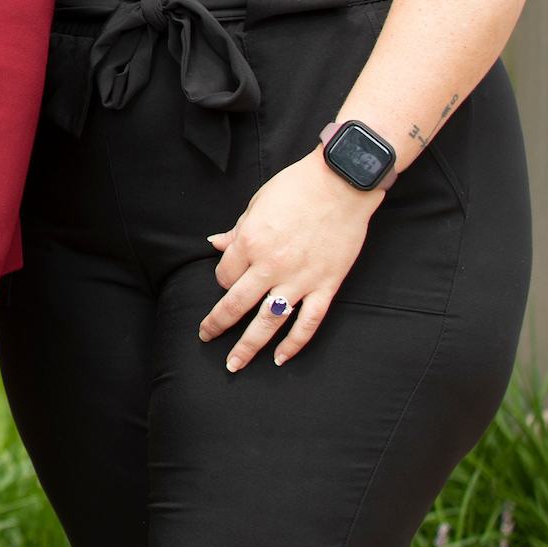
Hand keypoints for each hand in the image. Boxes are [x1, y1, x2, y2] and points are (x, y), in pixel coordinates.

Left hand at [201, 149, 385, 370]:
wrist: (342, 183)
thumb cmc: (296, 187)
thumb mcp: (256, 205)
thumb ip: (236, 231)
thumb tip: (215, 244)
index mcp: (249, 243)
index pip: (224, 276)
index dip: (222, 281)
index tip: (227, 281)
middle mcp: (270, 266)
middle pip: (236, 305)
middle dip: (218, 325)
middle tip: (206, 338)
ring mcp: (299, 280)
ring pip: (268, 322)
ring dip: (248, 346)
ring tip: (235, 363)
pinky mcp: (326, 286)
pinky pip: (308, 323)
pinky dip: (294, 344)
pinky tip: (281, 359)